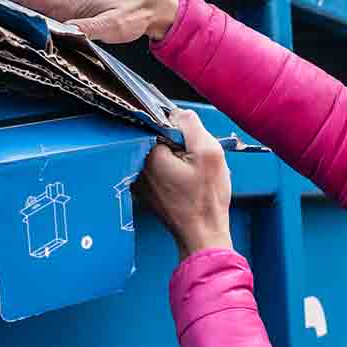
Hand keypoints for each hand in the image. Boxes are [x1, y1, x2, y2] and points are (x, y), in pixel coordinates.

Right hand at [0, 0, 177, 42]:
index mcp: (61, 0)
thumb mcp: (116, 25)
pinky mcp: (59, 13)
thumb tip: (67, 34)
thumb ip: (92, 29)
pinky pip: (25, 7)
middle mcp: (52, 0)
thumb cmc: (133, 12)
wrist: (147, 5)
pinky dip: (4, 7)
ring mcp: (54, 6)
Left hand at [136, 110, 233, 260]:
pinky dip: (169, 171)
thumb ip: (191, 125)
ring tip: (189, 174)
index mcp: (149, 155)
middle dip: (175, 144)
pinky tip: (184, 184)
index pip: (156, 123)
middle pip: (155, 139)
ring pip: (155, 155)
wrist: (203, 234)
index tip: (189, 142)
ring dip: (172, 158)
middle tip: (193, 160)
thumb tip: (178, 113)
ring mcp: (139, 182)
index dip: (177, 129)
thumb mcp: (209, 153)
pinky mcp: (144, 193)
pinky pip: (155, 171)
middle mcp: (137, 167)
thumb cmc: (207, 199)